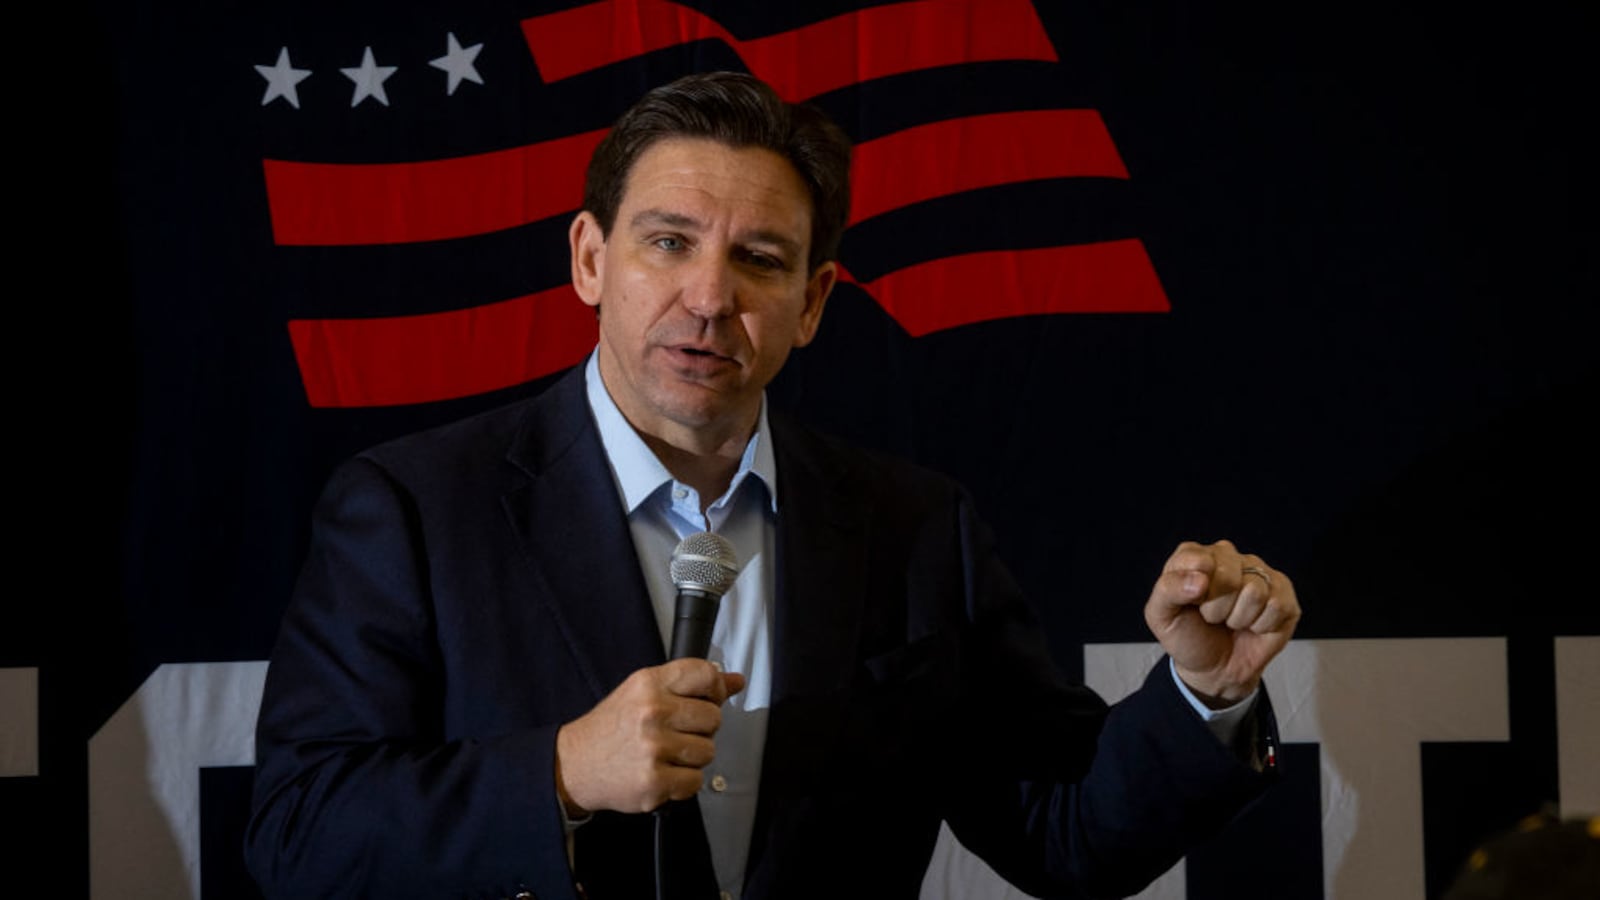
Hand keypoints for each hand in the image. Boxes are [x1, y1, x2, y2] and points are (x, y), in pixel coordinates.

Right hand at [554, 659, 745, 815]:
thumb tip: (735, 680)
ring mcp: (653, 748)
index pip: (705, 674)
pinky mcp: (654, 781)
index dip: (716, 688)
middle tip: (677, 732)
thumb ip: (690, 684)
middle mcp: (652, 712)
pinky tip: (662, 772)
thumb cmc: (612, 728)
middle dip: (702, 728)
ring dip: (692, 757)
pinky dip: (683, 782)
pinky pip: (695, 781)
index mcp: (649, 684)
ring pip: (707, 751)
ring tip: (666, 754)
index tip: (710, 698)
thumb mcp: (644, 692)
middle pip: (714, 717)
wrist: (575, 765)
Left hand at [1144, 540, 1299, 705]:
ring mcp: (1259, 573)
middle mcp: (1230, 557)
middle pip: (1228, 574)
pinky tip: (1253, 626)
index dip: (1194, 592)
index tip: (1192, 605)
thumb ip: (1168, 589)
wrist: (1214, 669)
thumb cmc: (1188, 636)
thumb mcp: (1161, 615)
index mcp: (1196, 556)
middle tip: (1213, 617)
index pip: (1198, 559)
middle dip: (1217, 607)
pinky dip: (1261, 625)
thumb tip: (1201, 580)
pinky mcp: (1284, 594)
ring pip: (1254, 591)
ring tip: (1232, 622)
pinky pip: (1276, 605)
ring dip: (1238, 618)